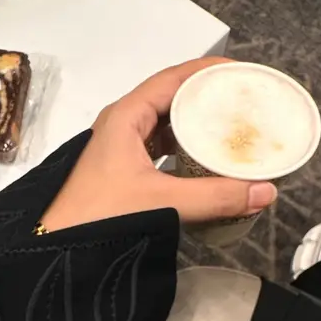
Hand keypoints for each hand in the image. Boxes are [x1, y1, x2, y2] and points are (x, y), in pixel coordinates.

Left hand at [43, 58, 277, 230]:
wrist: (54, 248)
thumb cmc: (100, 216)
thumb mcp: (162, 202)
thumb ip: (216, 197)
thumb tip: (266, 191)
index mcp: (126, 116)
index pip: (173, 79)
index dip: (208, 71)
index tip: (242, 72)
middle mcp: (122, 124)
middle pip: (172, 99)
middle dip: (208, 99)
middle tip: (246, 103)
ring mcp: (120, 147)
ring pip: (166, 126)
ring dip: (197, 126)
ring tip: (234, 130)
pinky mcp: (122, 170)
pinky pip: (160, 149)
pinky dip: (185, 151)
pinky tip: (206, 163)